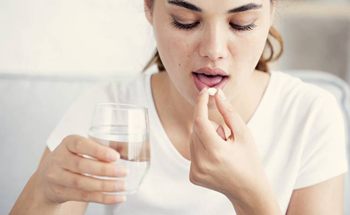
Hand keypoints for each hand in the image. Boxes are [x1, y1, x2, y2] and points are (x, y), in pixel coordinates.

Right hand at [35, 135, 127, 204]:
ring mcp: (57, 177)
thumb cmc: (72, 158)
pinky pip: (84, 197)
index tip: (116, 156)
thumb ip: (100, 148)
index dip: (98, 151)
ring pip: (83, 183)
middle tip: (124, 172)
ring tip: (122, 185)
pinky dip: (103, 198)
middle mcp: (59, 159)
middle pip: (82, 165)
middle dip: (105, 170)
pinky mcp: (60, 193)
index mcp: (67, 143)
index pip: (81, 145)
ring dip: (106, 186)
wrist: (47, 178)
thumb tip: (126, 151)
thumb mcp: (81, 148)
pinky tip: (117, 197)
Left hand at [189, 88, 270, 203]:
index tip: (205, 92)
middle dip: (208, 125)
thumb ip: (229, 113)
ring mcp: (195, 171)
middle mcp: (202, 163)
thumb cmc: (249, 160)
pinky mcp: (193, 176)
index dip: (201, 104)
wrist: (248, 191)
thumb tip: (217, 94)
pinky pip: (193, 152)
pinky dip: (202, 149)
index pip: (200, 121)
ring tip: (222, 150)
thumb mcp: (244, 134)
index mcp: (216, 152)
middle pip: (196, 129)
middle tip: (225, 136)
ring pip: (193, 140)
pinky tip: (217, 159)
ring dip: (205, 137)